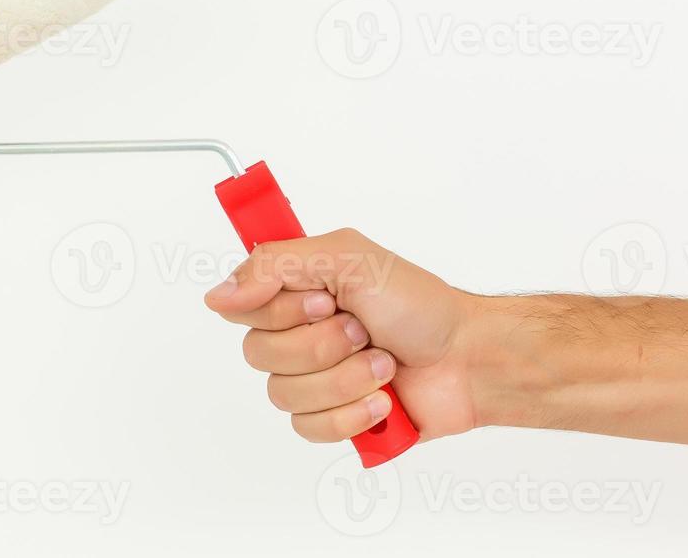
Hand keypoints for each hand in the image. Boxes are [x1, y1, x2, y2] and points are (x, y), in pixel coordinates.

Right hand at [203, 228, 480, 445]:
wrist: (467, 359)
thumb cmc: (418, 304)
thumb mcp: (348, 257)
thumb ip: (276, 264)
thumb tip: (219, 295)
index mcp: (295, 289)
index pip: (241, 306)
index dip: (280, 311)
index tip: (324, 301)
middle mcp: (297, 332)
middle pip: (258, 355)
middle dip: (321, 346)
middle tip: (362, 330)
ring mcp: (313, 378)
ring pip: (283, 395)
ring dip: (342, 379)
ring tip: (381, 365)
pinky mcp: (332, 419)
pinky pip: (308, 429)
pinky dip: (351, 413)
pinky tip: (381, 400)